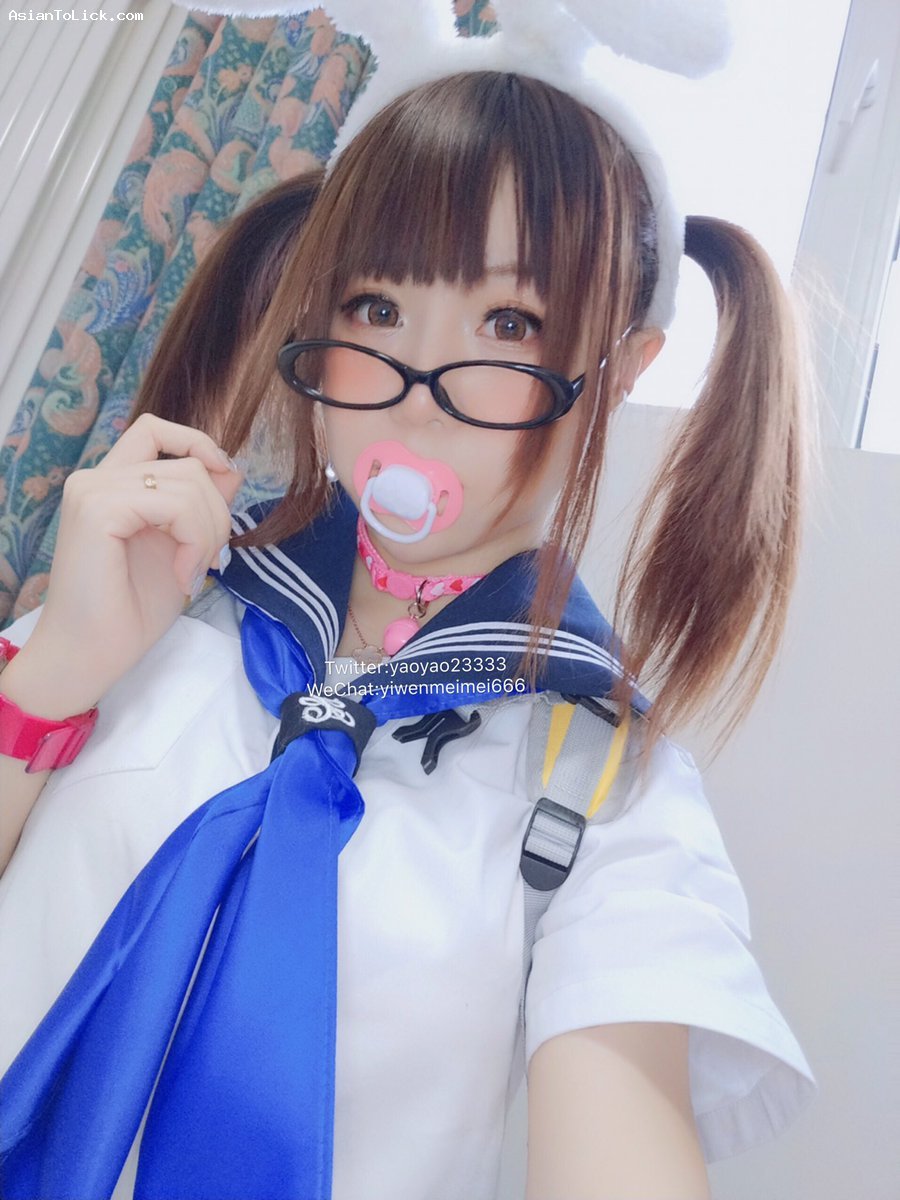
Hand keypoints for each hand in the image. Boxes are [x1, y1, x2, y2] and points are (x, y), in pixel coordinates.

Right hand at [14, 414, 243, 715]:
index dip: (199, 445)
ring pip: (190, 481)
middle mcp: (96, 478)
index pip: (157, 431)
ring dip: (208, 532)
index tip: (224, 484)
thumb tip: (231, 469)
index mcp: (111, 484)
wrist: (92, 655)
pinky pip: (175, 504)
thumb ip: (199, 506)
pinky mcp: (97, 509)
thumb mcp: (180, 547)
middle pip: (189, 463)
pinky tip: (182, 574)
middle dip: (217, 514)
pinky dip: (193, 540)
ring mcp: (93, 490)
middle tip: (207, 562)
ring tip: (192, 573)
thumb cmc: (130, 611)